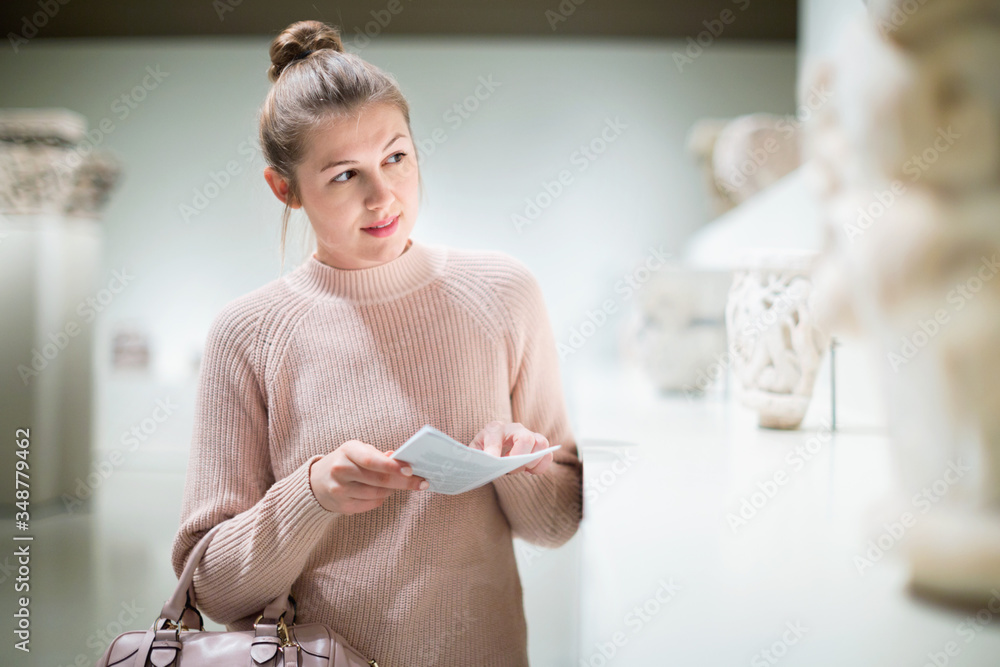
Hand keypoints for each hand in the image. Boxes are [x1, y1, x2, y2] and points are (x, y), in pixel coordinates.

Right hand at [309, 440, 427, 514]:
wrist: (317, 481)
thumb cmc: (346, 462)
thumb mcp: (359, 451)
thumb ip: (379, 455)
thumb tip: (401, 458)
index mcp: (347, 451)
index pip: (371, 460)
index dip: (392, 466)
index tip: (411, 470)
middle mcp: (341, 470)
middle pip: (379, 480)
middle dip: (403, 482)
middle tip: (422, 483)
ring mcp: (339, 490)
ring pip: (377, 494)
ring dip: (393, 490)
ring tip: (399, 484)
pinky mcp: (342, 506)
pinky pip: (371, 504)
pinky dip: (381, 498)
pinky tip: (383, 492)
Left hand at [469, 421, 553, 475]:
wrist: (495, 444)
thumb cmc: (484, 449)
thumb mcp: (474, 452)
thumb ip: (474, 457)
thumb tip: (476, 465)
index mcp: (493, 429)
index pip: (495, 437)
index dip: (494, 450)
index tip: (493, 462)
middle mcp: (514, 428)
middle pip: (526, 438)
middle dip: (520, 458)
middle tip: (510, 469)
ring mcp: (529, 434)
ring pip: (542, 444)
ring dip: (533, 461)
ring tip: (522, 469)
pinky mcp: (538, 444)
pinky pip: (548, 454)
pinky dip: (541, 466)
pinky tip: (529, 471)